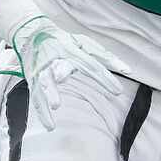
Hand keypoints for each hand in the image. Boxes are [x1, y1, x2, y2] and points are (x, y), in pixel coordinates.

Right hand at [0, 16, 129, 131]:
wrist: (32, 34)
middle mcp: (57, 57)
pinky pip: (36, 97)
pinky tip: (50, 126)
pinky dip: (42, 112)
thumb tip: (128, 70)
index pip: (92, 64)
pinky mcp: (33, 79)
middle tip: (82, 83)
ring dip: (50, 92)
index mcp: (72, 49)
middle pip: (67, 67)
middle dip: (73, 73)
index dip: (105, 77)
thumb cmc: (65, 41)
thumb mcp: (85, 44)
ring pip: (46, 81)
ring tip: (56, 104)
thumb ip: (105, 56)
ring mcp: (43, 68)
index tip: (119, 90)